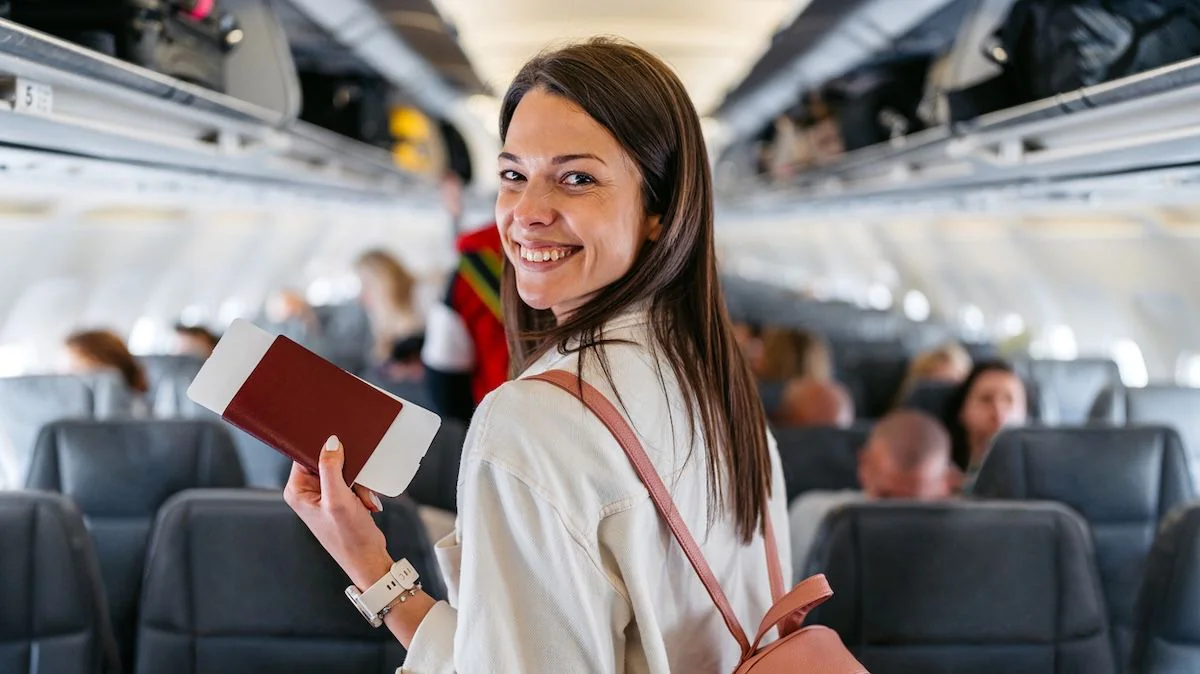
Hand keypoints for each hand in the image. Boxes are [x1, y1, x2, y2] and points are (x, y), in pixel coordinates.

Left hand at [283, 435, 393, 588]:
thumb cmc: (348, 538)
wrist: (367, 558)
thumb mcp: (338, 499)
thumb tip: (330, 442)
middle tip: (355, 487)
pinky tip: (364, 503)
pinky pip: (353, 480)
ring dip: (358, 482)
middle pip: (328, 460)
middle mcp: (307, 491)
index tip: (342, 457)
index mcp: (297, 490)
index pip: (306, 454)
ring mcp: (324, 495)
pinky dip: (362, 489)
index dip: (325, 452)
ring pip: (344, 470)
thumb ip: (331, 468)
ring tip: (361, 500)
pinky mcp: (339, 498)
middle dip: (348, 471)